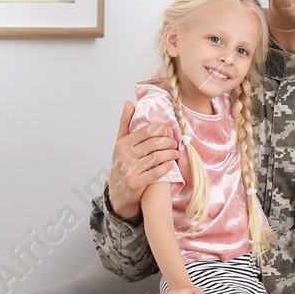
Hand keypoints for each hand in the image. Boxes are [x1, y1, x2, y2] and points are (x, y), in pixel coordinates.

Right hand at [109, 100, 179, 219]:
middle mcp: (125, 155)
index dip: (162, 130)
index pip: (147, 131)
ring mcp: (130, 170)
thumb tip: (129, 102)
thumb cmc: (124, 163)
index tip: (169, 132)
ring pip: (157, 157)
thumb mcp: (121, 143)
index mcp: (123, 143)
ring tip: (175, 153)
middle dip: (169, 142)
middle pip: (154, 143)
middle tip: (175, 143)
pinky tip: (170, 164)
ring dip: (170, 154)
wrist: (118, 190)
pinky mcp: (137, 183)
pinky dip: (166, 167)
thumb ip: (126, 123)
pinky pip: (156, 172)